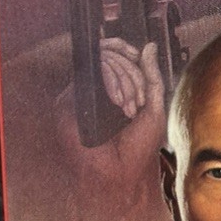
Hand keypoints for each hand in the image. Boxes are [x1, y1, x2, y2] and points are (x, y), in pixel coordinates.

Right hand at [54, 39, 166, 220]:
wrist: (121, 173)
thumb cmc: (137, 148)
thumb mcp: (153, 107)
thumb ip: (151, 76)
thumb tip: (149, 47)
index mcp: (111, 89)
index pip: (112, 53)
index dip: (125, 49)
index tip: (137, 53)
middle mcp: (93, 89)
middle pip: (110, 55)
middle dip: (132, 74)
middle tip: (138, 101)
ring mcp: (79, 94)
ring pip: (102, 62)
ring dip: (125, 82)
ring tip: (130, 109)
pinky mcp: (68, 102)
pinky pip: (92, 74)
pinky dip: (112, 84)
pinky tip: (120, 104)